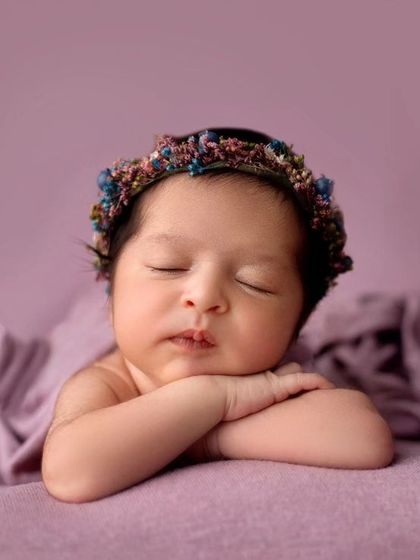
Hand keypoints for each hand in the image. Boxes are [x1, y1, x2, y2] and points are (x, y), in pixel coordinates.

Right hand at [210, 362, 335, 421]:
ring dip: (310, 381)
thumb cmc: (209, 407)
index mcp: (250, 382)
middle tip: (308, 388)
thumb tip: (202, 439)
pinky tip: (330, 389)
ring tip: (327, 391)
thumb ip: (218, 414)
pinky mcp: (278, 385)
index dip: (281, 377)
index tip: (290, 388)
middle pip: (286, 369)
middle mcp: (261, 377)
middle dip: (296, 375)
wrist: (210, 397)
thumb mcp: (217, 409)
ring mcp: (270, 379)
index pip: (271, 375)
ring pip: (297, 372)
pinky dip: (318, 383)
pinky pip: (305, 380)